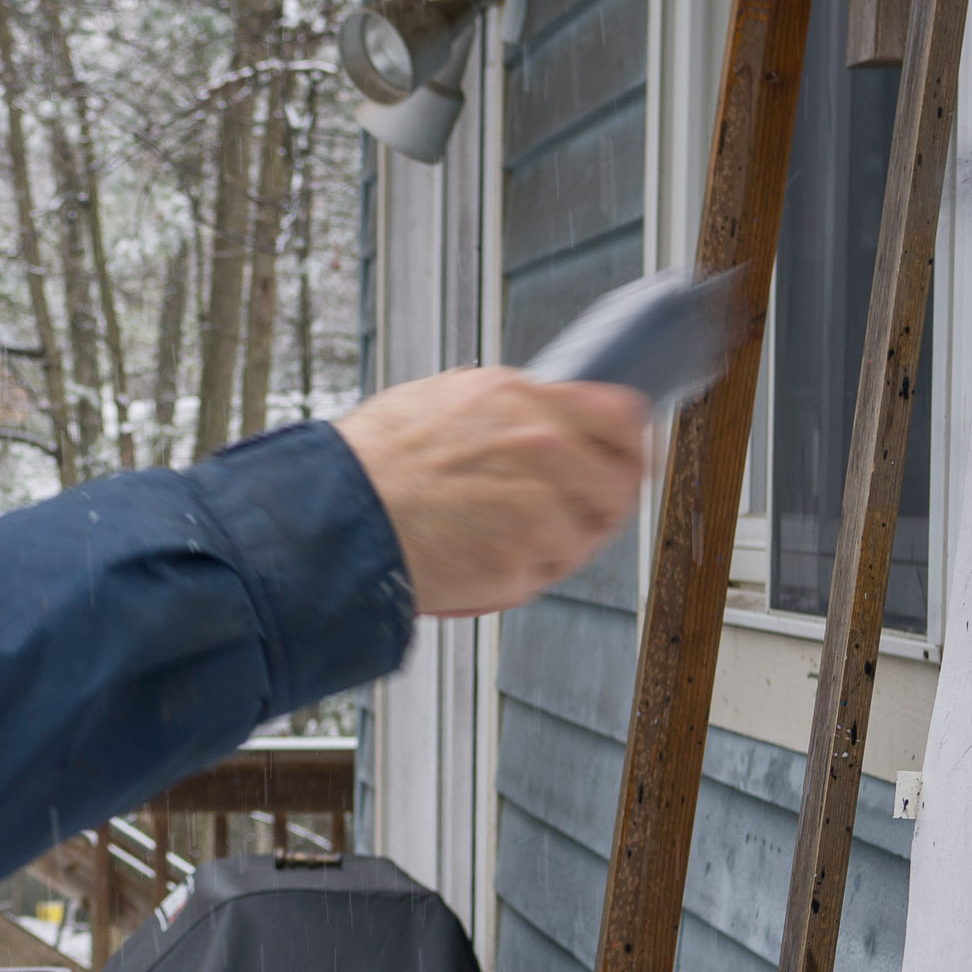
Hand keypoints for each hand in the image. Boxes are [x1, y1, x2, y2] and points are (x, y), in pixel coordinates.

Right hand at [335, 369, 651, 618]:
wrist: (339, 517)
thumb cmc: (374, 462)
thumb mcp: (445, 399)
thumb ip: (507, 408)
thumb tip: (540, 417)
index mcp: (525, 400)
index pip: (623, 416)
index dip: (633, 443)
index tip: (631, 458)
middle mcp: (544, 449)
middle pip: (621, 482)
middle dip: (605, 502)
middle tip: (577, 514)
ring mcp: (539, 508)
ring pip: (588, 533)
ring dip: (561, 540)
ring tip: (509, 538)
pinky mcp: (523, 562)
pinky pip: (549, 570)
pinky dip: (527, 571)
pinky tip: (488, 558)